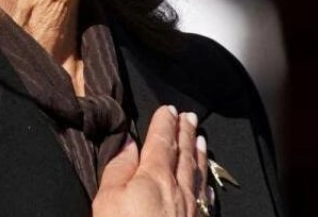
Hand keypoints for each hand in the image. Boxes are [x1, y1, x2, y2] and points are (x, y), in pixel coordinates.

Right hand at [93, 105, 210, 216]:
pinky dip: (206, 186)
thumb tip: (127, 144)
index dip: (164, 124)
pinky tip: (208, 184)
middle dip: (185, 133)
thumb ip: (118, 169)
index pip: (161, 142)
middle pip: (184, 155)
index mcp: (155, 176)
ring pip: (198, 175)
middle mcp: (179, 189)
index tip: (168, 109)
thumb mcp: (109, 198)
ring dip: (199, 155)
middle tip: (189, 117)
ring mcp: (193, 208)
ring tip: (201, 140)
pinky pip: (206, 199)